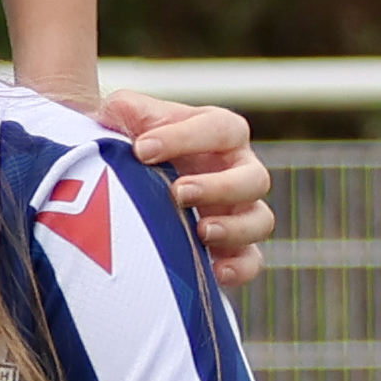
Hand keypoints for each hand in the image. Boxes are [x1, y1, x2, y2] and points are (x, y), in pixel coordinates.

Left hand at [107, 90, 273, 289]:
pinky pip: (251, 261)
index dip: (185, 138)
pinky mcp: (230, 247)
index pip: (220, 129)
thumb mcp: (125, 118)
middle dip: (219, 187)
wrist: (120, 177)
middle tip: (178, 193)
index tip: (142, 149)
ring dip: (235, 228)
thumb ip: (127, 110)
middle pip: (253, 178)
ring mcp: (238, 210)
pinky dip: (240, 267)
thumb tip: (122, 108)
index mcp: (218, 133)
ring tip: (200, 232)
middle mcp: (237, 170)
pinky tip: (215, 272)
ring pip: (260, 220)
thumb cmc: (131, 141)